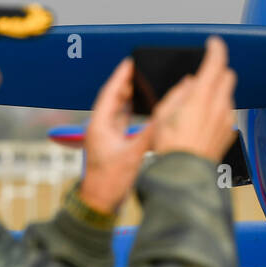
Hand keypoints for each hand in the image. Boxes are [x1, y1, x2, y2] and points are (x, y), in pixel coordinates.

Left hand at [78, 57, 154, 213]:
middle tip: (140, 70)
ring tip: (142, 84)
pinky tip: (140, 109)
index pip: (110, 94)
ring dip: (128, 97)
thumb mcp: (133, 156)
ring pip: (117, 110)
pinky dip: (130, 112)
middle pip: (113, 99)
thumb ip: (149, 135)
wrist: (99, 204)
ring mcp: (106, 137)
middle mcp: (100, 128)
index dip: (120, 76)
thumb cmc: (109, 182)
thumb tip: (166, 117)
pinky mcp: (112, 145)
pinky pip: (121, 122)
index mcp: (100, 126)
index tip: (130, 62)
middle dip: (126, 83)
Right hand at [150, 36, 237, 162]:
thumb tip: (191, 83)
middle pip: (227, 76)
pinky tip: (203, 122)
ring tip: (197, 107)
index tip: (213, 43)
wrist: (183, 175)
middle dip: (218, 71)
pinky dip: (218, 110)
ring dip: (217, 93)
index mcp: (201, 96)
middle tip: (204, 75)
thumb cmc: (169, 146)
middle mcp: (219, 105)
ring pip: (227, 95)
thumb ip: (179, 93)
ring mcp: (227, 120)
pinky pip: (227, 113)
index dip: (216, 49)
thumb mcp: (163, 113)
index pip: (216, 63)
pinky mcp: (229, 132)